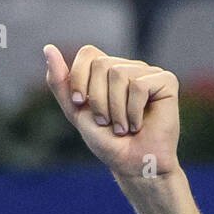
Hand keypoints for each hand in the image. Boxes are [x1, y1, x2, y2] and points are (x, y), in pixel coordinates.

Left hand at [44, 44, 180, 179]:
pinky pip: (139, 85)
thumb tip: (48, 48)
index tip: (81, 104)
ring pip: (119, 74)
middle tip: (107, 122)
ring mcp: (148, 72)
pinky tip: (138, 124)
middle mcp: (128, 67)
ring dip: (115, 110)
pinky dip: (132, 112)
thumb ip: (61, 82)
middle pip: (102, 64)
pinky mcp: (166, 81)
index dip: (80, 79)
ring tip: (123, 127)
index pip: (88, 53)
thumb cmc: (106, 142)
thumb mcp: (76, 111)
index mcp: (107, 72)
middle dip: (97, 100)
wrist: (132, 164)